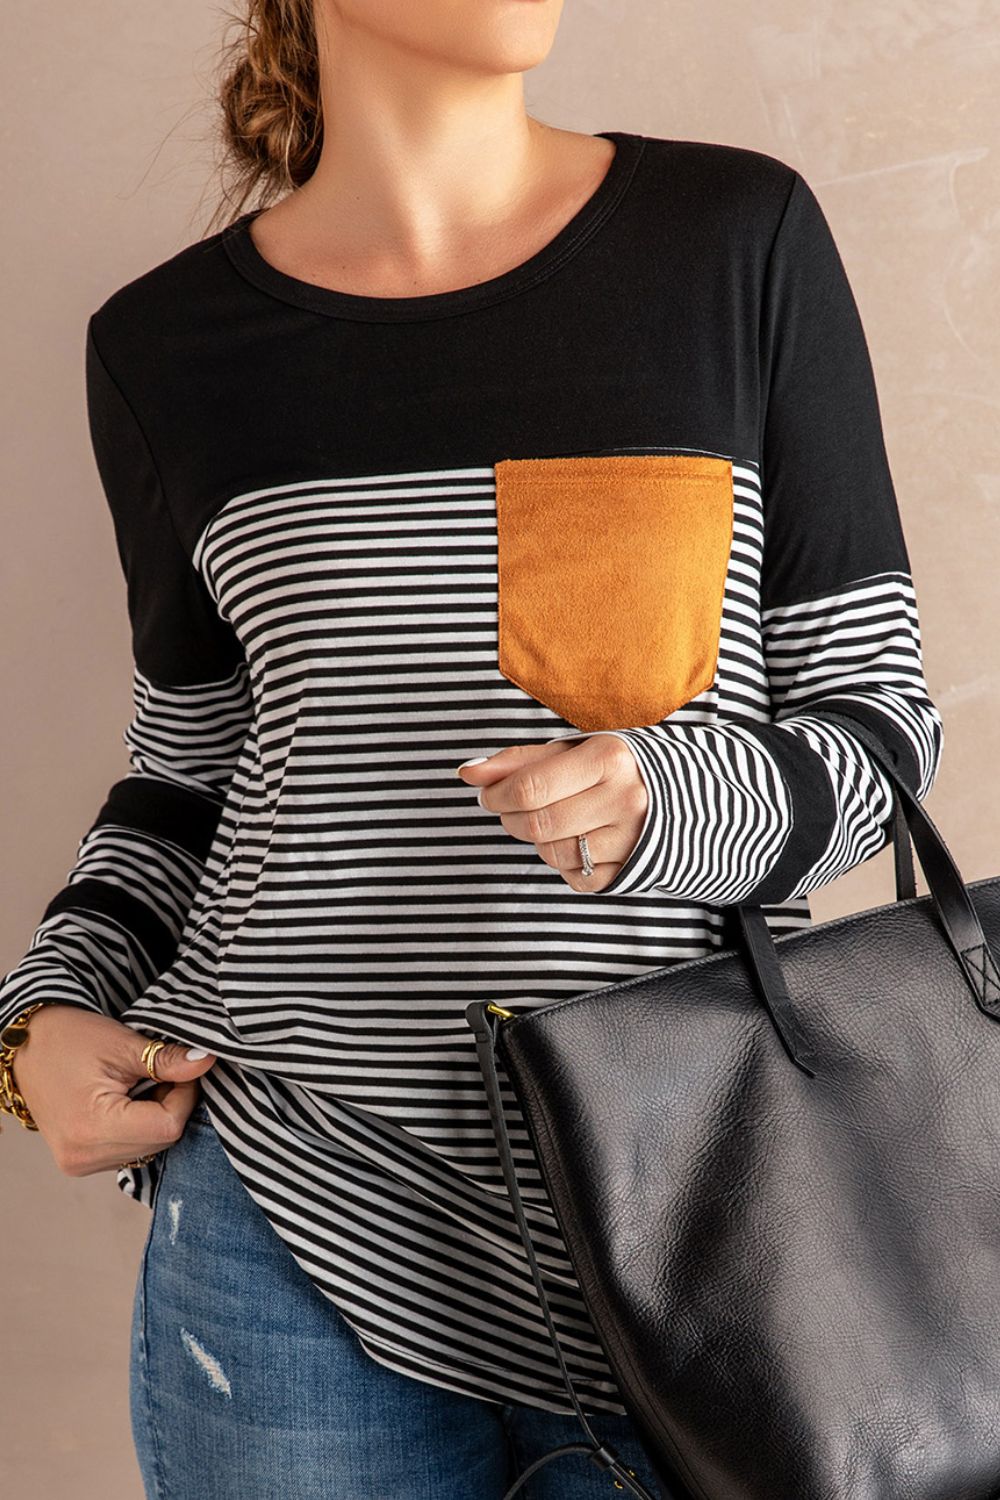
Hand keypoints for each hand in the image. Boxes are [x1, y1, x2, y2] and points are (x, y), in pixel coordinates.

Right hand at [10, 1004, 217, 1175]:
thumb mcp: (123, 1045)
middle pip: (160, 1141)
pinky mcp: (80, 1163)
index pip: (168, 1127)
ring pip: (149, 1148)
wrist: (26, 1047)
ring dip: (155, 1118)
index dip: (185, 1096)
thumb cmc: (69, 1039)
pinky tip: (126, 1102)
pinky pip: (130, 1150)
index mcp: (93, 1127)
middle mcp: (84, 1156)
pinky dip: (138, 1127)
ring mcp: (80, 1164)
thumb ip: (167, 1060)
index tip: (180, 1070)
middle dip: (171, 1106)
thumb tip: (206, 1063)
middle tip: (161, 1073)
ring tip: (138, 1085)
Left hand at [456, 735, 647, 891]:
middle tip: (511, 809)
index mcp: (609, 759)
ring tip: (550, 822)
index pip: (531, 787)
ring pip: (552, 853)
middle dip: (511, 818)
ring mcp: (631, 839)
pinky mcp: (631, 871)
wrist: (687, 796)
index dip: (496, 795)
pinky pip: (574, 877)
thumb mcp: (574, 752)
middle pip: (538, 824)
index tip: (488, 794)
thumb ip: (520, 761)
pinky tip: (575, 841)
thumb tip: (468, 772)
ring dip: (537, 841)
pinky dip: (563, 863)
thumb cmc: (615, 768)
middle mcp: (625, 800)